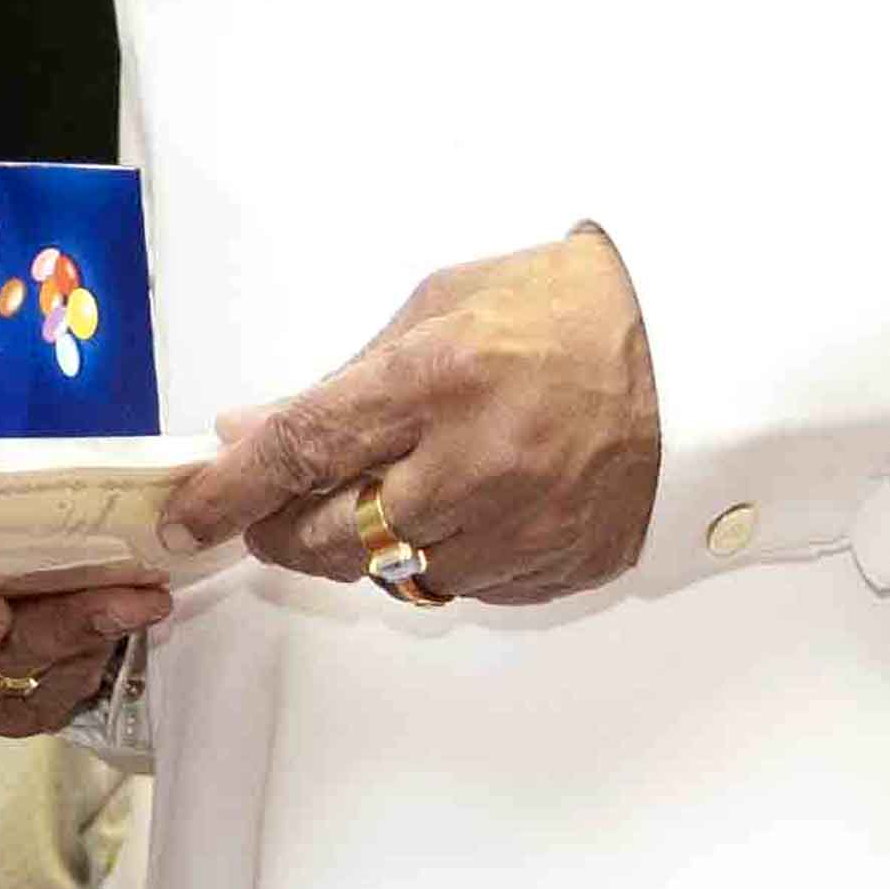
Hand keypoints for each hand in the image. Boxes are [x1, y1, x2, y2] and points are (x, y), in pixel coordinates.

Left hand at [157, 224, 657, 607]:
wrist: (702, 349)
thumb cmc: (573, 306)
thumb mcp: (444, 303)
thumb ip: (346, 376)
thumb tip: (256, 430)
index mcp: (440, 379)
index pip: (300, 451)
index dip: (229, 491)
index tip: (187, 515)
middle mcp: (475, 465)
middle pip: (330, 536)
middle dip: (279, 530)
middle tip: (267, 511)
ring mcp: (520, 527)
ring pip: (393, 572)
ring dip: (367, 542)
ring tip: (394, 488)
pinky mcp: (557, 568)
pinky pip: (465, 585)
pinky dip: (442, 554)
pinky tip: (466, 505)